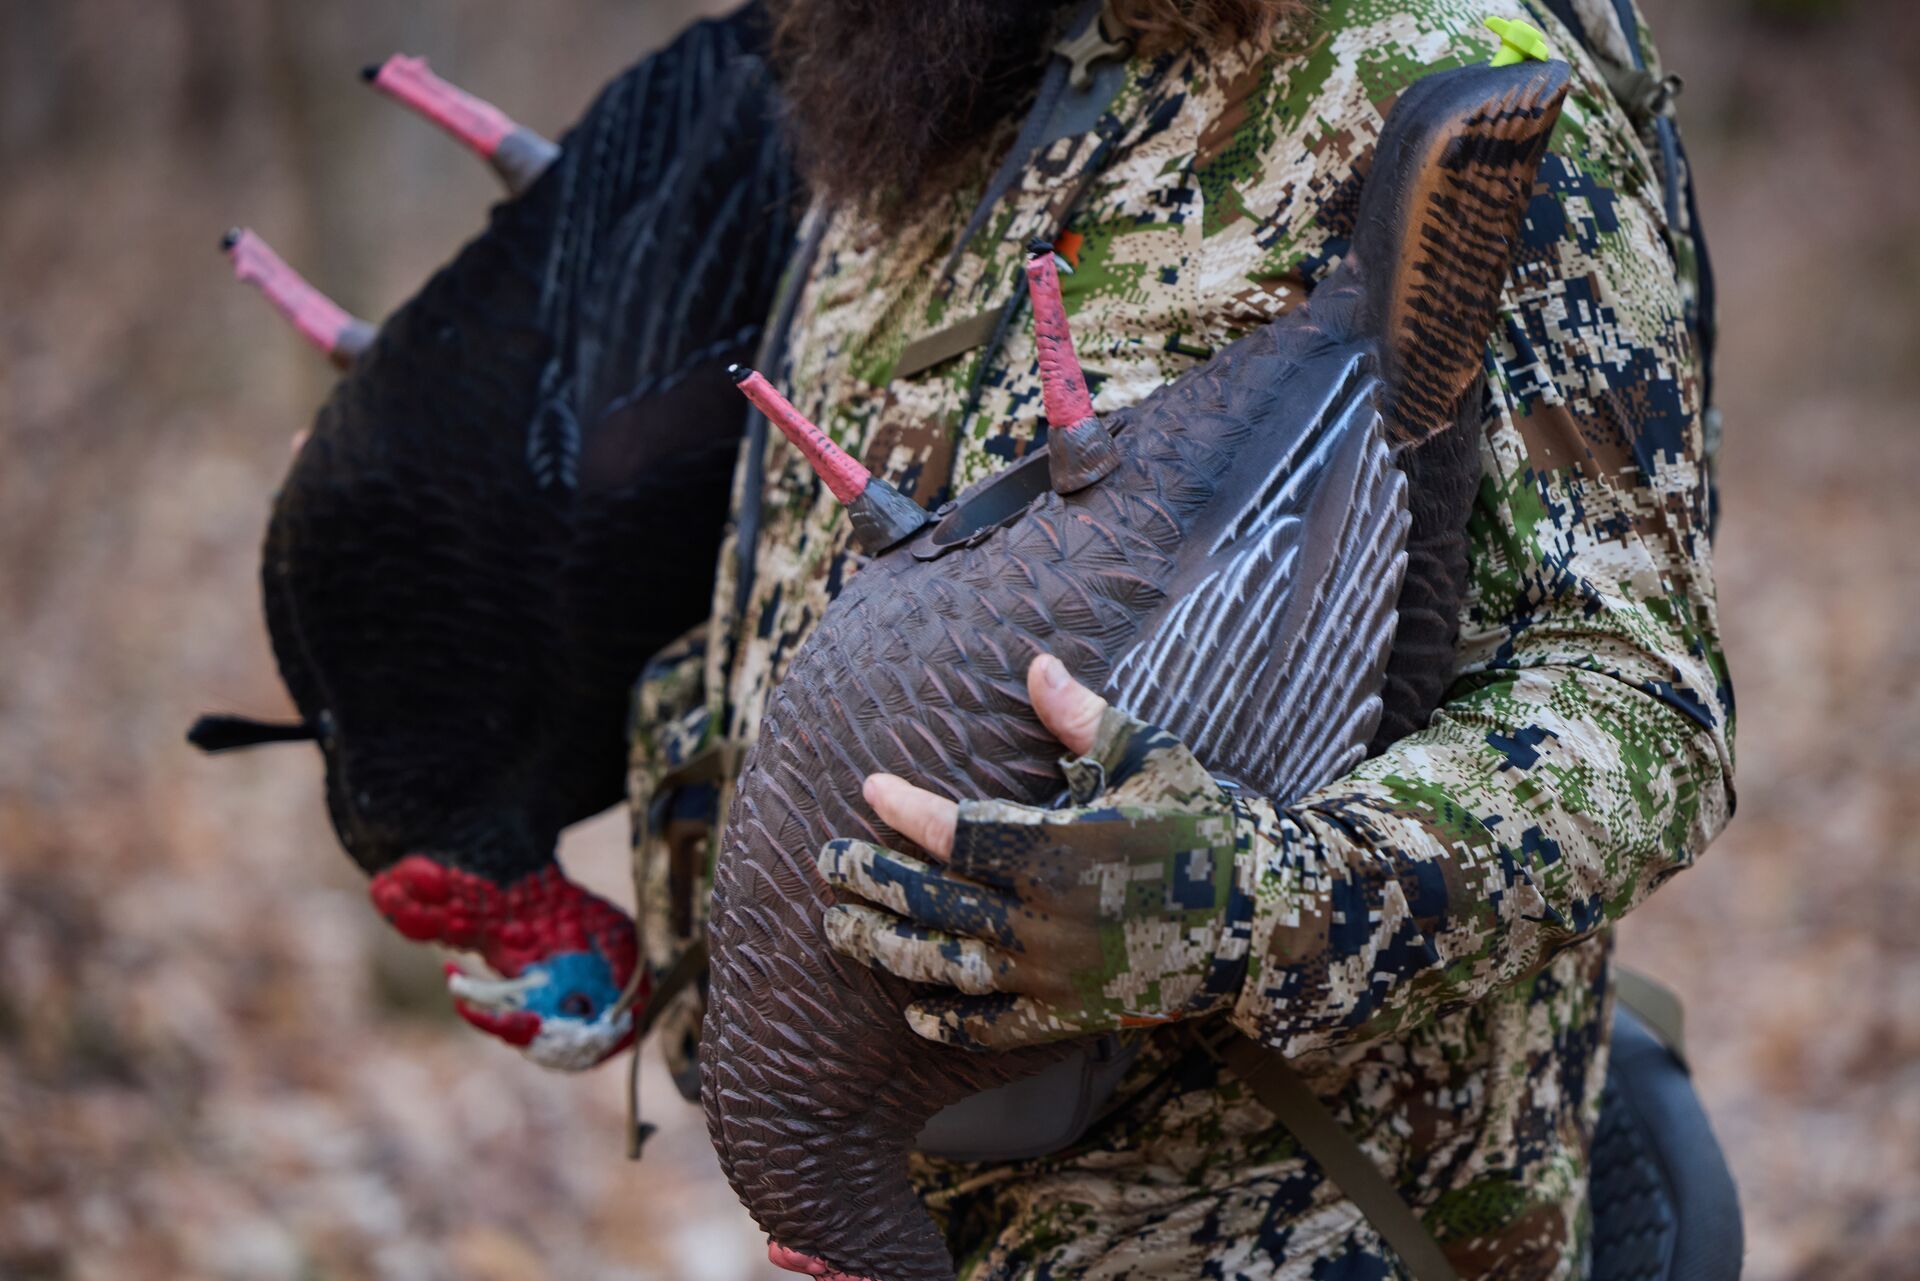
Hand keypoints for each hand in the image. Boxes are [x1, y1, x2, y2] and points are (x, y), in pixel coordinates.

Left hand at [817, 654, 1250, 1050]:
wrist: (1255, 922)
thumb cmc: (1198, 827)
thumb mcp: (1151, 757)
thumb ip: (1083, 717)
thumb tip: (1034, 660)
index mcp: (1061, 849)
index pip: (958, 830)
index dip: (905, 811)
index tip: (868, 790)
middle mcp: (1046, 918)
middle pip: (932, 902)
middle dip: (871, 880)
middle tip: (826, 861)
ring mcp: (1053, 976)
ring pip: (946, 966)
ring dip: (884, 947)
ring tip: (838, 927)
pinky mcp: (1067, 1017)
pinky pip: (991, 1027)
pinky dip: (946, 1018)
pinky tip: (911, 1005)